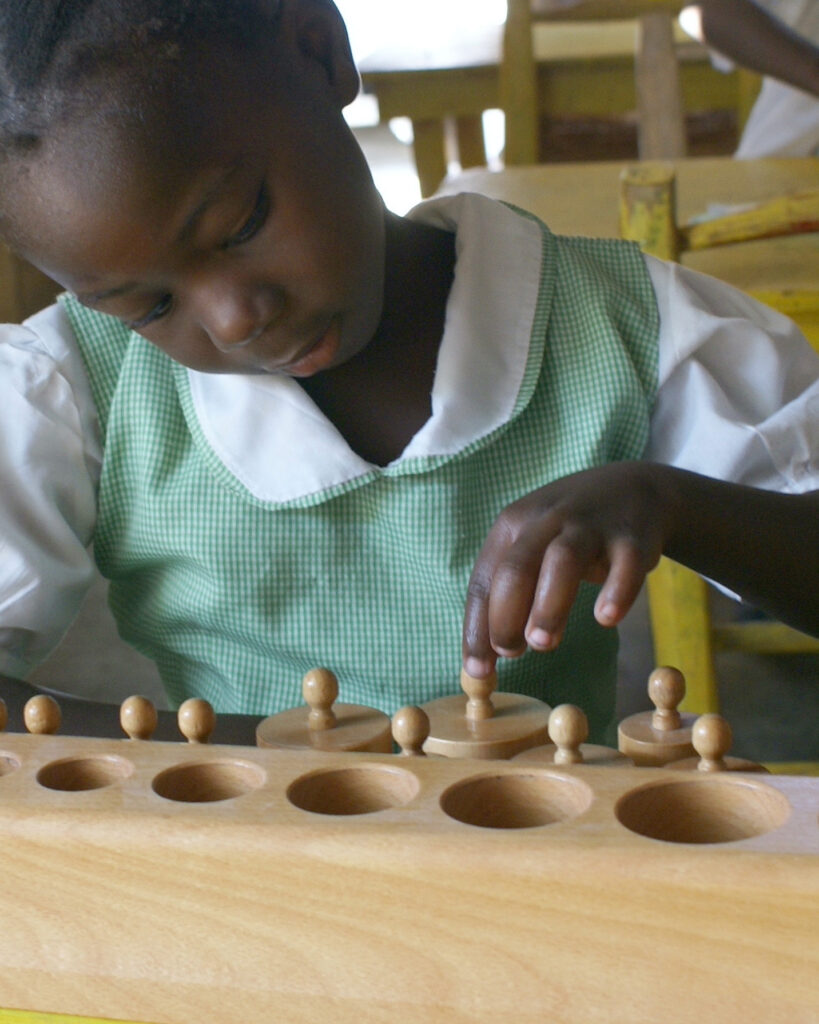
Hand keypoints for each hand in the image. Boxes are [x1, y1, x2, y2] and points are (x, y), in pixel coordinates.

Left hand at [462, 462, 667, 676]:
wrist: (634, 489)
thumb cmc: (571, 533)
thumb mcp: (533, 549)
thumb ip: (512, 595)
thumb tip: (490, 654)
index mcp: (513, 525)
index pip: (484, 580)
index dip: (477, 628)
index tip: (478, 670)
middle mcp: (547, 521)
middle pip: (516, 569)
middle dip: (505, 617)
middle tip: (511, 654)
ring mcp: (590, 525)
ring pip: (562, 561)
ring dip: (548, 606)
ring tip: (543, 643)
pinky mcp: (632, 536)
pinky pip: (625, 565)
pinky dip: (616, 592)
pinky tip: (605, 618)